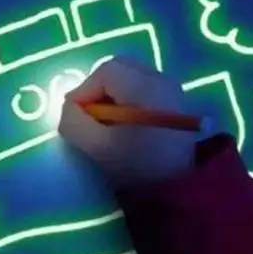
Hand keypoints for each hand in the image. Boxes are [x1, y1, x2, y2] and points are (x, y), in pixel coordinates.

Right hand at [58, 57, 195, 185]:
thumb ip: (74, 123)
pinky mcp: (176, 99)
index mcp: (144, 87)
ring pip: (131, 76)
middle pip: (119, 68)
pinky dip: (128, 97)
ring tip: (107, 120)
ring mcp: (172, 87)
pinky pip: (144, 85)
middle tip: (90, 115)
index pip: (104, 72)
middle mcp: (161, 79)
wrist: (181, 186)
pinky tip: (126, 122)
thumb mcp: (99, 148)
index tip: (76, 114)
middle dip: (98, 88)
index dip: (84, 90)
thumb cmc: (139, 166)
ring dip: (113, 93)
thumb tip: (70, 107)